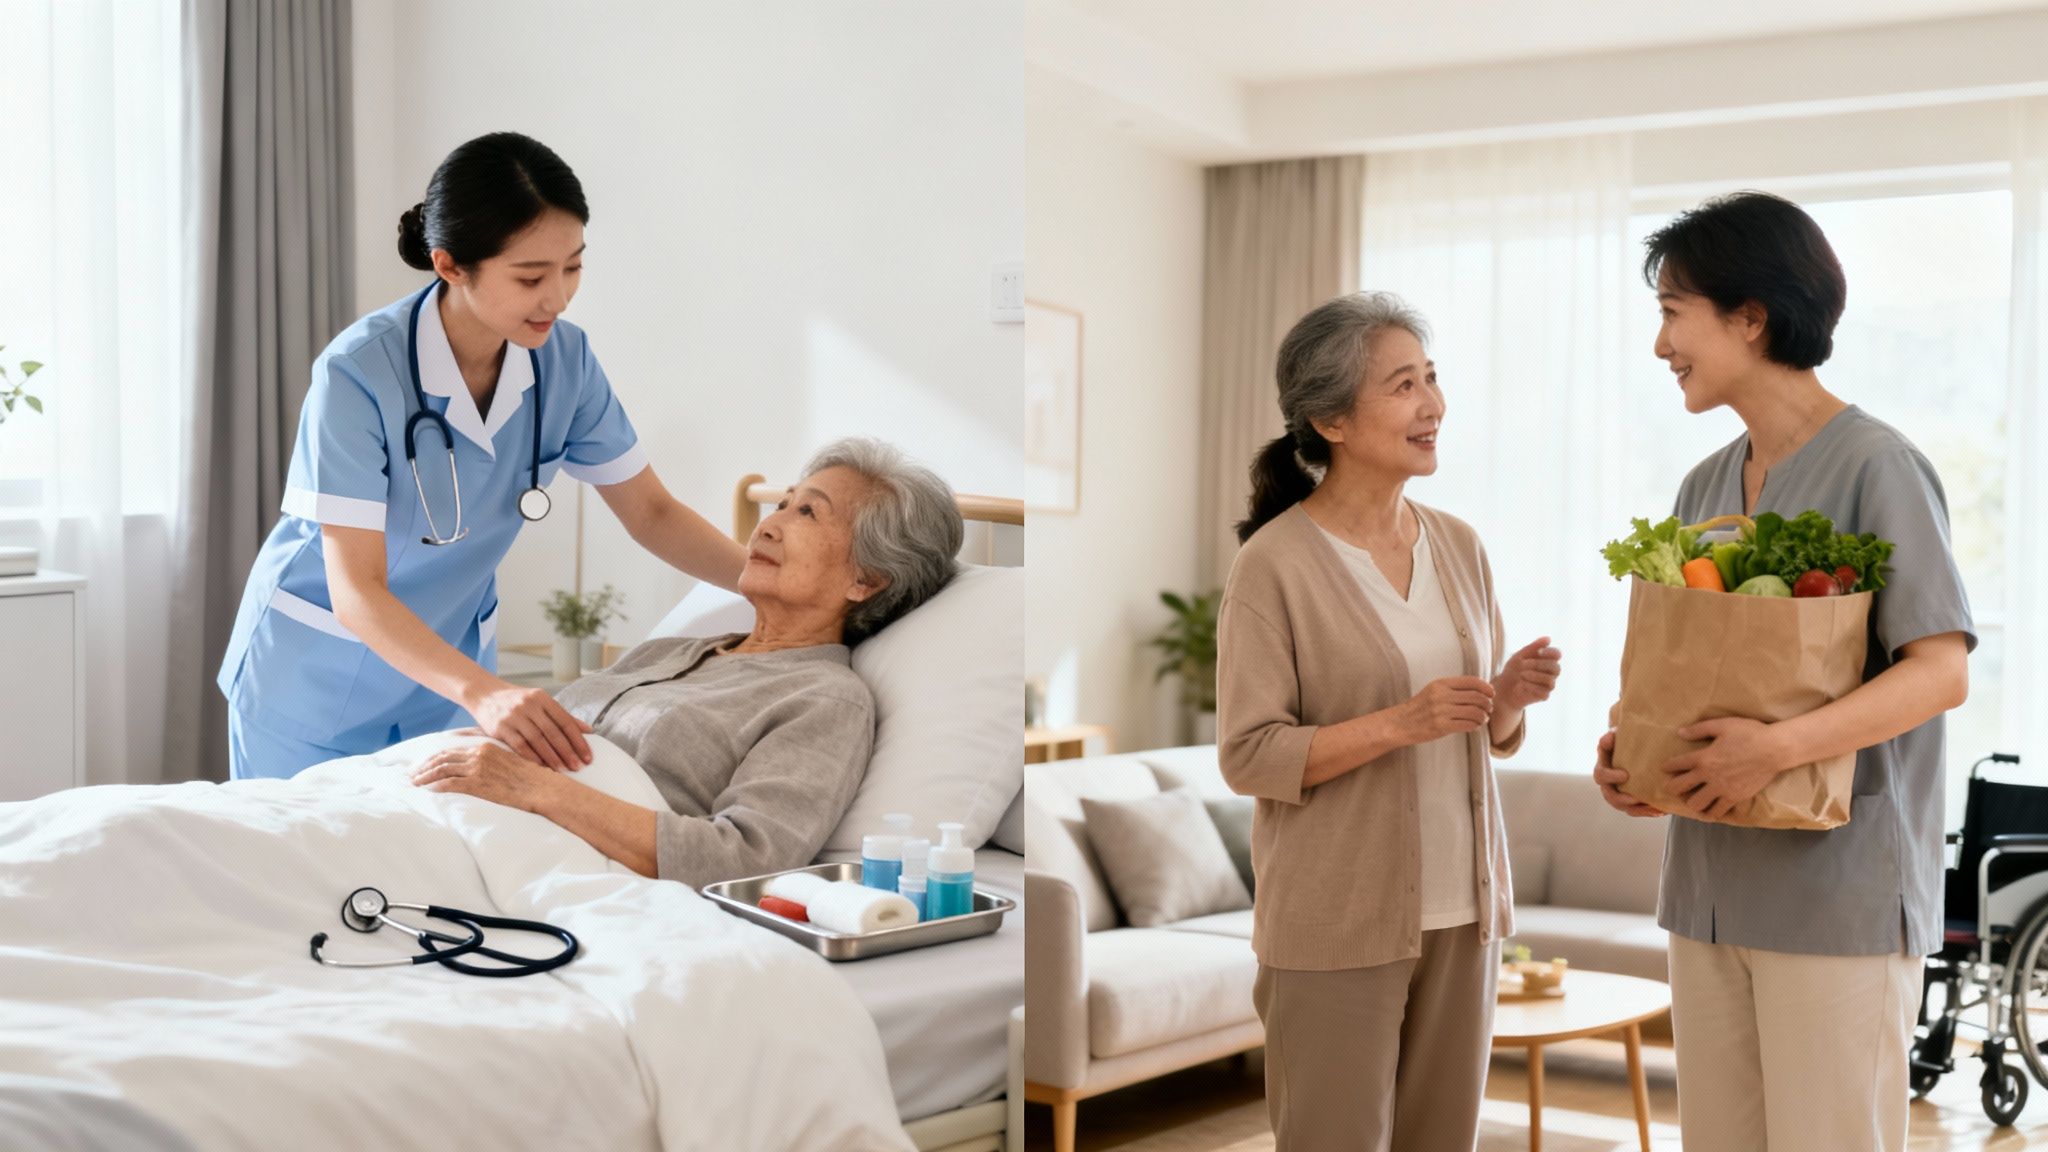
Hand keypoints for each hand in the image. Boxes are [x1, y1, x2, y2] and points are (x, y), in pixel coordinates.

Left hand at [410, 740, 559, 811]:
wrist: (544, 788)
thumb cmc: (533, 776)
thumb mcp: (513, 759)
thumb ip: (497, 756)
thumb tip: (487, 762)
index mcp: (487, 746)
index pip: (453, 748)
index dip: (436, 756)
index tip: (426, 762)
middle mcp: (479, 754)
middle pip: (443, 758)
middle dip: (425, 766)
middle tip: (413, 774)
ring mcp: (478, 769)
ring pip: (442, 770)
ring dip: (425, 777)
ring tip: (415, 783)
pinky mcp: (478, 784)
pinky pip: (450, 784)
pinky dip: (436, 787)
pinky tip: (428, 791)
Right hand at [465, 679, 592, 771]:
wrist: (484, 694)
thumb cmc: (517, 701)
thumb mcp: (540, 702)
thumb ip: (562, 716)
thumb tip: (588, 730)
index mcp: (542, 698)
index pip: (565, 721)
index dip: (578, 740)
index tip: (587, 756)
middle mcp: (529, 705)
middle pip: (553, 732)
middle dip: (567, 751)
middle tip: (578, 767)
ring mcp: (513, 716)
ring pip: (537, 740)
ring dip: (551, 757)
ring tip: (563, 770)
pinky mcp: (500, 727)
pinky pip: (519, 746)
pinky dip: (532, 757)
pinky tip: (541, 767)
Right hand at [1400, 676, 1494, 743]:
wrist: (1399, 723)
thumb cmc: (1419, 708)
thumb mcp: (1433, 691)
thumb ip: (1453, 689)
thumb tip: (1479, 691)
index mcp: (1441, 684)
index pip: (1472, 682)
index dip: (1486, 688)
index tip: (1492, 694)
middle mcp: (1442, 695)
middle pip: (1477, 697)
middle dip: (1488, 704)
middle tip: (1488, 709)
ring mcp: (1441, 711)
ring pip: (1475, 712)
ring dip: (1483, 717)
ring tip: (1482, 719)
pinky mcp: (1441, 726)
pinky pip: (1468, 725)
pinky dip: (1475, 726)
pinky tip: (1474, 726)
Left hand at [1493, 637, 1561, 711]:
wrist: (1504, 689)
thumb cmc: (1513, 670)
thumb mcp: (1520, 655)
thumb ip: (1534, 647)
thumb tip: (1548, 638)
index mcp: (1548, 660)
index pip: (1557, 654)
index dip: (1550, 653)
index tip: (1538, 652)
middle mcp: (1551, 672)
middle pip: (1555, 667)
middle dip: (1538, 665)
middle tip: (1522, 664)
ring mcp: (1549, 684)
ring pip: (1550, 680)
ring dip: (1533, 676)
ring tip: (1521, 675)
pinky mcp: (1544, 695)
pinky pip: (1543, 691)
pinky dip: (1531, 686)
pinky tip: (1521, 684)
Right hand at [1594, 729, 1663, 817]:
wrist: (1634, 752)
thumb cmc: (1623, 743)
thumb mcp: (1617, 736)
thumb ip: (1612, 736)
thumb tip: (1611, 737)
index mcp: (1603, 768)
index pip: (1600, 775)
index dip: (1611, 777)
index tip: (1625, 775)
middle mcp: (1608, 785)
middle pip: (1610, 797)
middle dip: (1623, 799)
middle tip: (1636, 798)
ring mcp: (1619, 795)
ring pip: (1624, 807)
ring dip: (1638, 809)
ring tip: (1653, 809)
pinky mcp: (1631, 803)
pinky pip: (1637, 811)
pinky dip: (1648, 811)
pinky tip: (1661, 811)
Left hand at [1661, 716, 1785, 819]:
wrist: (1774, 749)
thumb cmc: (1749, 733)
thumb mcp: (1722, 725)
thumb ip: (1699, 729)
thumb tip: (1680, 732)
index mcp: (1703, 758)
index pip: (1676, 765)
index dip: (1667, 766)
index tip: (1665, 768)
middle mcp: (1709, 776)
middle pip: (1680, 788)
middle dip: (1672, 788)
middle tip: (1673, 787)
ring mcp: (1722, 789)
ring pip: (1697, 804)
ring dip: (1690, 802)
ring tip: (1692, 799)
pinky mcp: (1736, 797)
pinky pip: (1719, 812)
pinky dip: (1712, 812)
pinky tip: (1711, 809)